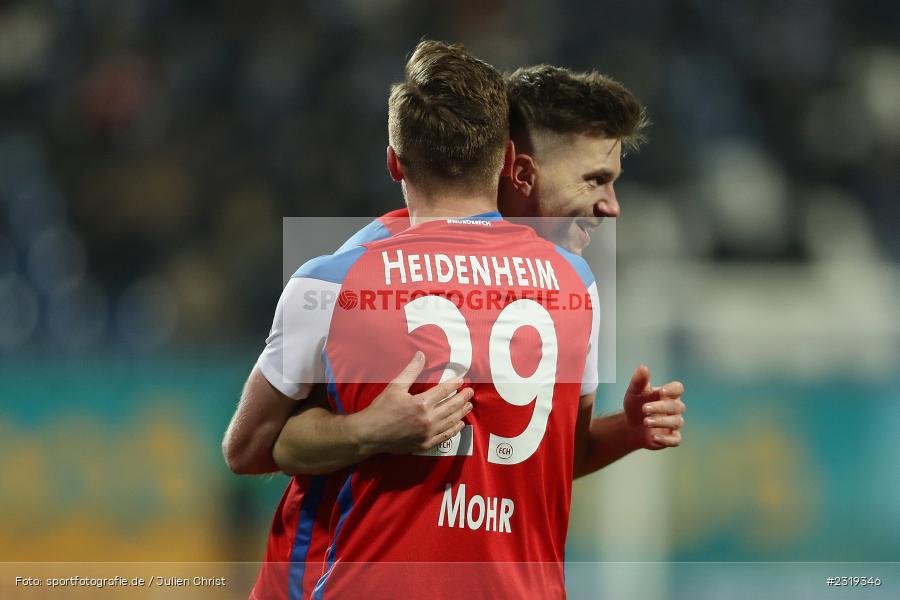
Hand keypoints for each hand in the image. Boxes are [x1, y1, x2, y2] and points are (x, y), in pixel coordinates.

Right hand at [351, 351, 473, 454]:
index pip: (444, 391)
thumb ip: (411, 371)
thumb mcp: (395, 386)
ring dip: (462, 412)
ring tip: (469, 406)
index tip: (461, 380)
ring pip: (451, 421)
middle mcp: (428, 419)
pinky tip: (460, 424)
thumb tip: (421, 355)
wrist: (370, 434)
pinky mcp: (425, 444)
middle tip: (470, 392)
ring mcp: (428, 433)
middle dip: (463, 398)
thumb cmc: (381, 409)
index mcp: (421, 403)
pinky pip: (445, 436)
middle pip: (452, 406)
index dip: (455, 384)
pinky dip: (454, 430)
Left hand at [623, 364, 684, 450]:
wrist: (630, 426)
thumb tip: (643, 367)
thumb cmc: (635, 405)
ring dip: (661, 422)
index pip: (678, 388)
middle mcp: (675, 408)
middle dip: (661, 407)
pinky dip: (666, 439)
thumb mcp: (634, 392)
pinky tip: (655, 437)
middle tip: (644, 409)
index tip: (662, 392)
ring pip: (676, 422)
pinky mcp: (672, 438)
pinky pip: (675, 440)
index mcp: (668, 394)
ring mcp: (674, 423)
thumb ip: (639, 381)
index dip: (673, 390)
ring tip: (645, 421)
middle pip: (676, 406)